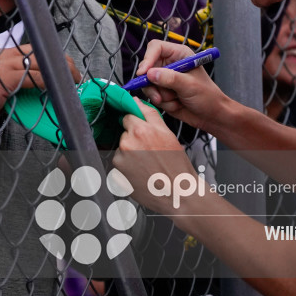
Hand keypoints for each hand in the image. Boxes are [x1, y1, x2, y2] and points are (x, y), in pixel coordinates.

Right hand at [0, 46, 81, 119]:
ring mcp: (6, 65)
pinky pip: (36, 77)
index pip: (31, 49)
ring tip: (73, 79)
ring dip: (61, 70)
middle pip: (40, 51)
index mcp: (1, 55)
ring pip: (42, 61)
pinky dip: (50, 80)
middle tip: (73, 72)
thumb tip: (27, 87)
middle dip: (60, 60)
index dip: (49, 55)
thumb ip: (9, 80)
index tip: (61, 63)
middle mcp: (4, 55)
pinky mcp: (9, 77)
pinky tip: (60, 85)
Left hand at [114, 100, 199, 215]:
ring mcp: (121, 159)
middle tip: (150, 152)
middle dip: (134, 139)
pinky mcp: (117, 174)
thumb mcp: (168, 134)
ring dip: (131, 154)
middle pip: (125, 133)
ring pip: (123, 149)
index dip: (136, 123)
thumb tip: (136, 102)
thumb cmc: (176, 167)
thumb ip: (150, 114)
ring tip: (147, 164)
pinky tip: (141, 172)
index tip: (141, 131)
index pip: (128, 116)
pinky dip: (128, 168)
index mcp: (141, 130)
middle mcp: (128, 143)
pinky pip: (120, 165)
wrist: (178, 193)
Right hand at [136, 40, 227, 131]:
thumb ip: (170, 78)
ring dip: (159, 95)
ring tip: (174, 100)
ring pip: (148, 84)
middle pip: (148, 67)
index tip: (143, 73)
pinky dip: (163, 102)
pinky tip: (176, 104)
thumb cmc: (207, 96)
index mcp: (179, 54)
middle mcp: (170, 64)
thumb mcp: (189, 85)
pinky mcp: (162, 91)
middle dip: (152, 83)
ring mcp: (165, 79)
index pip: (156, 48)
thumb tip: (150, 74)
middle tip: (159, 95)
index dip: (148, 58)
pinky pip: (152, 95)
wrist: (211, 115)